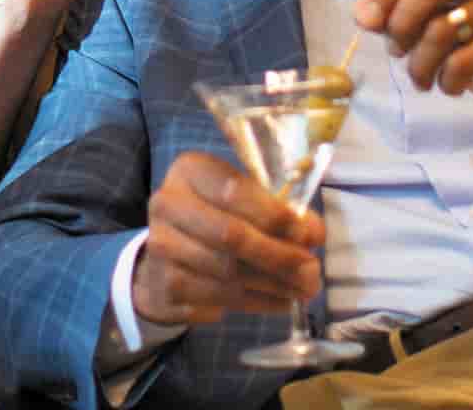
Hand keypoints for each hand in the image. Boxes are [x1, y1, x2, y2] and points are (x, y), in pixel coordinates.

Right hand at [132, 152, 322, 326]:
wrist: (167, 255)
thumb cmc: (216, 216)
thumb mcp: (245, 200)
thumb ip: (279, 211)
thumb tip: (313, 234)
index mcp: (189, 171)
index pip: (234, 191)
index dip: (274, 215)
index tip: (306, 234)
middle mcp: (167, 205)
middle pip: (230, 235)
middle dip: (278, 255)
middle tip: (312, 271)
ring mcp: (160, 247)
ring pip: (227, 271)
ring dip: (274, 283)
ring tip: (304, 288)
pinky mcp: (164, 285)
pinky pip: (219, 298)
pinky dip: (257, 302)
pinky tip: (280, 300)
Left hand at [353, 0, 472, 133]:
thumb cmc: (463, 40)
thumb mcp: (423, 20)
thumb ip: (391, 11)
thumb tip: (364, 15)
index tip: (364, 22)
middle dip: (402, 22)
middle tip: (396, 51)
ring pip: (443, 28)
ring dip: (419, 63)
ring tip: (420, 77)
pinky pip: (463, 60)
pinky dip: (446, 80)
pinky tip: (449, 85)